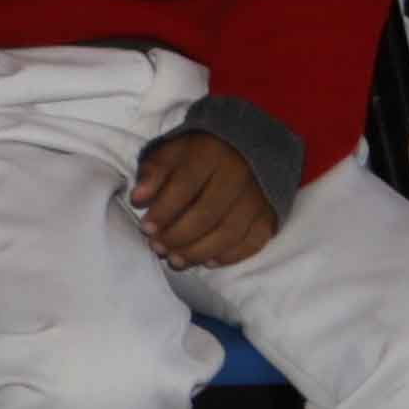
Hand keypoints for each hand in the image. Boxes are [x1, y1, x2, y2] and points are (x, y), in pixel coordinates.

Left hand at [131, 128, 278, 269]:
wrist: (246, 147)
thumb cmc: (199, 152)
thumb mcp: (172, 151)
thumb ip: (154, 172)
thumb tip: (138, 199)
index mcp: (210, 153)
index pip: (185, 185)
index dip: (164, 210)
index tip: (146, 229)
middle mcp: (239, 174)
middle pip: (208, 213)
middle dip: (179, 236)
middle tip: (158, 248)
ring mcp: (258, 196)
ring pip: (230, 231)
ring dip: (200, 251)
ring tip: (176, 260)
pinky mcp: (270, 214)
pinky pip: (254, 241)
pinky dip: (231, 255)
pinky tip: (209, 261)